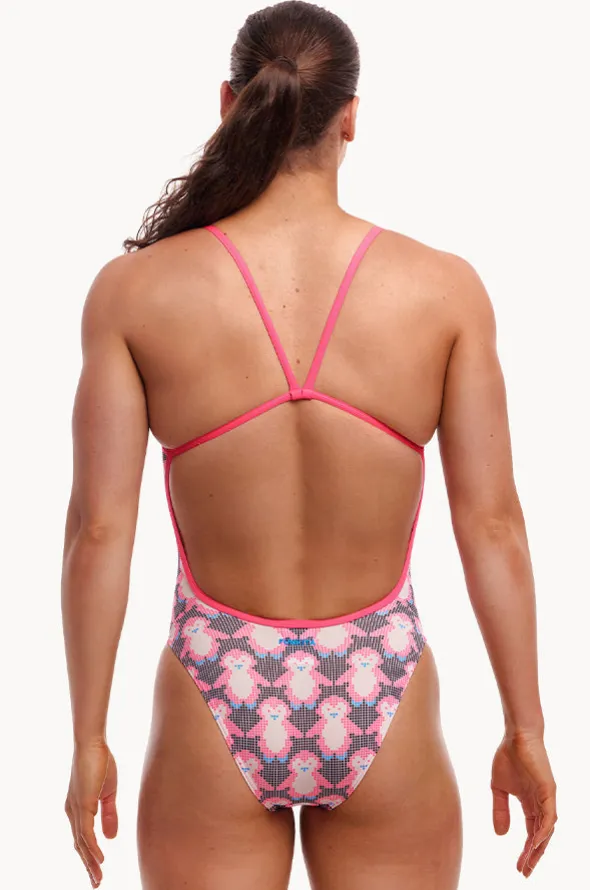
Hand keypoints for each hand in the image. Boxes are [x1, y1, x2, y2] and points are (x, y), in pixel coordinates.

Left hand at [65, 740, 117, 886]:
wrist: (93, 744)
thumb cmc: (100, 762)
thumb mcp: (108, 793)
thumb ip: (110, 815)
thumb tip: (111, 838)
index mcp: (78, 808)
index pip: (82, 838)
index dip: (89, 855)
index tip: (98, 870)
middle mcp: (72, 812)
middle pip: (79, 845)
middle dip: (88, 865)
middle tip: (96, 882)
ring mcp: (75, 809)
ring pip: (82, 843)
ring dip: (90, 862)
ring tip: (98, 877)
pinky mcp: (81, 805)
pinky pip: (86, 833)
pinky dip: (92, 848)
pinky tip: (100, 859)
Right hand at [491, 732, 556, 877]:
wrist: (516, 735)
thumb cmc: (508, 757)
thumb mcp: (499, 789)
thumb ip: (500, 810)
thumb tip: (501, 835)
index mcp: (530, 804)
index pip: (531, 833)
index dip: (525, 851)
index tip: (518, 867)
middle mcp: (541, 804)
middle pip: (541, 837)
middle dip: (533, 855)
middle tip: (524, 871)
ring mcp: (546, 798)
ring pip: (547, 830)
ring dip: (539, 847)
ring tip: (529, 861)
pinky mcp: (549, 790)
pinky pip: (549, 815)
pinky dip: (544, 830)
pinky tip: (536, 842)